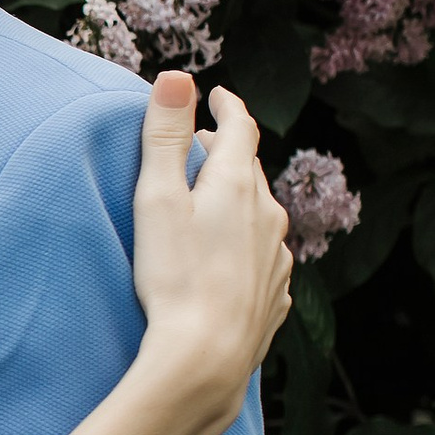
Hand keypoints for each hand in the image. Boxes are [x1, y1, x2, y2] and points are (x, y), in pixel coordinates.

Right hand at [128, 72, 291, 434]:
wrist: (207, 359)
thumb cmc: (175, 278)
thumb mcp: (158, 199)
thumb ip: (166, 136)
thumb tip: (179, 75)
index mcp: (237, 186)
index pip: (241, 128)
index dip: (227, 106)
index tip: (217, 94)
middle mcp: (268, 216)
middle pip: (251, 170)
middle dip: (228, 151)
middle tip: (203, 143)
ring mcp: (277, 258)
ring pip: (261, 213)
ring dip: (239, 198)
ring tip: (215, 201)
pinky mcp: (274, 295)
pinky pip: (264, 256)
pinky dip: (247, 242)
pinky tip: (232, 257)